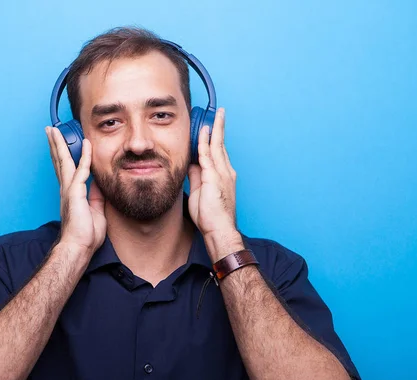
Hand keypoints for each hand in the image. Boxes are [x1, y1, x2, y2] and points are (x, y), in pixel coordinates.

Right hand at [45, 126, 106, 254]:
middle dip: (54, 145)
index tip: (61, 144)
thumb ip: (96, 197)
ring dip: (60, 144)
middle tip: (50, 130)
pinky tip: (86, 144)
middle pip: (59, 161)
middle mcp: (66, 189)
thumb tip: (99, 185)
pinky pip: (82, 170)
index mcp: (70, 194)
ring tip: (54, 131)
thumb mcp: (96, 212)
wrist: (79, 247)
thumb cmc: (86, 235)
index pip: (66, 170)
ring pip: (64, 161)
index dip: (63, 156)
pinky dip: (84, 156)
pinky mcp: (75, 192)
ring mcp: (69, 190)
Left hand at [187, 108, 243, 260]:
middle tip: (218, 113)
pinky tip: (203, 130)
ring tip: (215, 114)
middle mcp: (225, 171)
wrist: (219, 230)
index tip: (209, 127)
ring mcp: (222, 173)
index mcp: (222, 176)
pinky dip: (205, 141)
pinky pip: (208, 154)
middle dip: (218, 128)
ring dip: (215, 129)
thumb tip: (191, 164)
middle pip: (220, 145)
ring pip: (217, 145)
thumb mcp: (199, 192)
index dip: (213, 138)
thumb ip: (196, 176)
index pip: (217, 152)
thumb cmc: (210, 216)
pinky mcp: (214, 177)